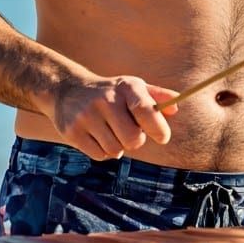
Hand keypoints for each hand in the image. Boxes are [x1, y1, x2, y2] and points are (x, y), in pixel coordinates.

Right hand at [49, 75, 178, 160]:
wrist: (68, 90)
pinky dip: (103, 152)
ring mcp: (87, 116)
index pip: (146, 111)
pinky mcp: (72, 132)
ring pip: (116, 150)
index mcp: (126, 87)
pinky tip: (97, 136)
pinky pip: (99, 156)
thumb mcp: (133, 87)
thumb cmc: (111, 92)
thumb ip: (156, 96)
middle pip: (133, 139)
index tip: (162, 136)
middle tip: (129, 132)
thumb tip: (175, 107)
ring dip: (118, 147)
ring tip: (111, 132)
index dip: (159, 128)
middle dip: (136, 140)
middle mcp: (106, 99)